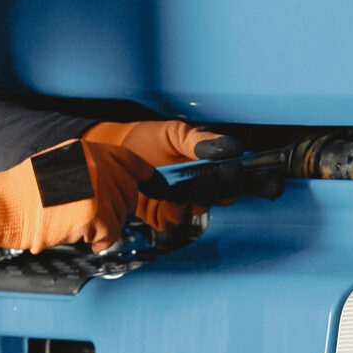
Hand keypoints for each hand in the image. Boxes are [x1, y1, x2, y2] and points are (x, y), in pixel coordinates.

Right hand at [0, 139, 150, 253]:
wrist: (3, 205)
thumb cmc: (21, 192)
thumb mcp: (57, 166)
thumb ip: (85, 171)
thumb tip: (111, 186)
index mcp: (85, 149)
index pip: (129, 160)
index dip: (144, 176)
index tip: (153, 186)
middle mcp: (95, 163)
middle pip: (129, 191)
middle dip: (119, 210)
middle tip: (102, 222)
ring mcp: (97, 186)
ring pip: (121, 214)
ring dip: (106, 228)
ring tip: (83, 230)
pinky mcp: (95, 212)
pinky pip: (111, 233)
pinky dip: (100, 241)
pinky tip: (84, 239)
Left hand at [83, 120, 245, 231]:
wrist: (119, 147)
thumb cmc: (150, 139)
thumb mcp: (177, 133)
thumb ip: (201, 141)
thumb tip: (231, 148)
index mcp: (208, 171)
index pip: (231, 183)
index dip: (233, 178)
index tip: (229, 167)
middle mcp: (198, 191)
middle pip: (219, 198)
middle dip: (213, 188)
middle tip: (206, 177)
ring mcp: (181, 205)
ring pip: (196, 210)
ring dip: (189, 197)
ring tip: (179, 182)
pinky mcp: (160, 217)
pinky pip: (171, 219)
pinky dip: (169, 206)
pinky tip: (163, 191)